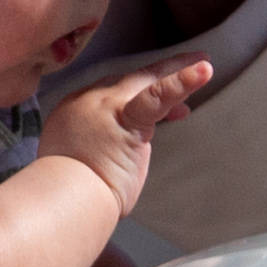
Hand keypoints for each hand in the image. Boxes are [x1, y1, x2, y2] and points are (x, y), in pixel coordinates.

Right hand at [41, 54, 213, 218]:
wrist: (62, 201)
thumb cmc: (68, 193)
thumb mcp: (74, 159)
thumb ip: (97, 146)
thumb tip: (113, 155)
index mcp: (74, 109)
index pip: (114, 93)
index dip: (141, 94)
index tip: (168, 106)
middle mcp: (89, 100)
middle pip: (132, 81)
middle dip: (164, 73)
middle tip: (194, 65)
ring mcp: (108, 106)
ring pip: (149, 84)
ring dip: (179, 73)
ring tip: (204, 65)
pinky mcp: (129, 119)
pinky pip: (159, 94)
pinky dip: (184, 80)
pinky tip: (204, 69)